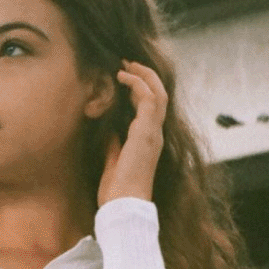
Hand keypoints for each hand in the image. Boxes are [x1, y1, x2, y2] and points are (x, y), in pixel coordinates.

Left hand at [96, 60, 167, 205]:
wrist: (123, 206)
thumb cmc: (117, 192)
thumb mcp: (113, 163)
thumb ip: (114, 145)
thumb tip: (109, 131)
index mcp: (149, 142)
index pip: (150, 108)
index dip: (138, 90)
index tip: (123, 79)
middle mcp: (155, 135)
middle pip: (159, 96)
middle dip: (144, 76)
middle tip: (126, 63)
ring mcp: (153, 133)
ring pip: (158, 92)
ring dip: (142, 75)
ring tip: (125, 64)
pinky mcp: (147, 132)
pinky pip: (149, 98)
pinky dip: (137, 83)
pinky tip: (122, 77)